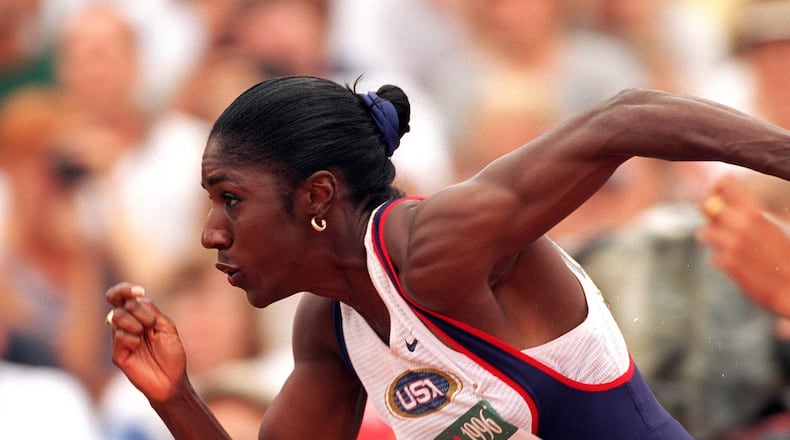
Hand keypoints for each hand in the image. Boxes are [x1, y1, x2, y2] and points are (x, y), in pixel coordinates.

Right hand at [106, 282, 187, 401]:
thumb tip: (136, 297)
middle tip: (151, 325)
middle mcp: (127, 325)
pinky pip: (119, 336)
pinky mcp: (117, 354)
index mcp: (139, 316)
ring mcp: (121, 339)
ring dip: (135, 323)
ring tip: (145, 336)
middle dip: (139, 310)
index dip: (124, 289)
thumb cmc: (172, 354)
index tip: (138, 291)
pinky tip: (139, 347)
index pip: (122, 296)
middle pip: (121, 304)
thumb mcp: (167, 327)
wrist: (172, 380)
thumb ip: (152, 310)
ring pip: (116, 316)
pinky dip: (132, 338)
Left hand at [698, 174, 789, 315]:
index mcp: (755, 211)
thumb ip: (744, 214)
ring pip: (704, 232)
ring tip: (731, 247)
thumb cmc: (781, 256)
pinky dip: (722, 260)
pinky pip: (713, 256)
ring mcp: (731, 243)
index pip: (725, 184)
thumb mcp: (768, 227)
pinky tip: (739, 265)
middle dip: (709, 214)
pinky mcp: (726, 262)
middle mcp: (741, 223)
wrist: (789, 286)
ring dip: (713, 239)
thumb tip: (719, 201)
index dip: (716, 188)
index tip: (715, 194)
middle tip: (717, 222)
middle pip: (706, 205)